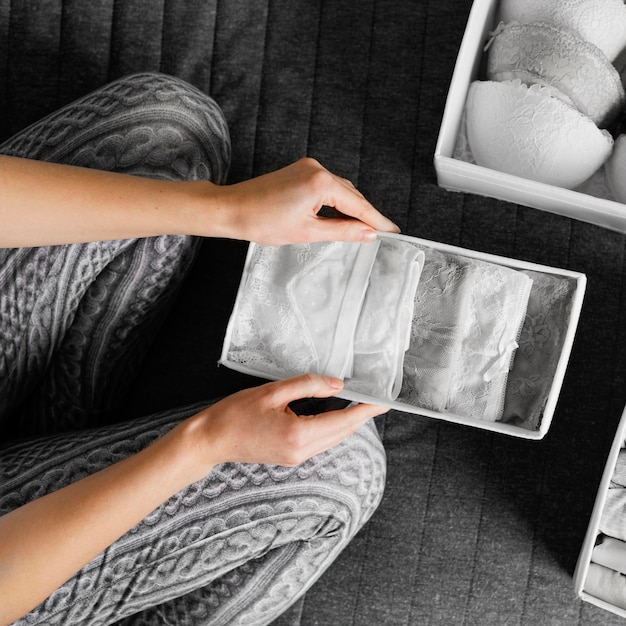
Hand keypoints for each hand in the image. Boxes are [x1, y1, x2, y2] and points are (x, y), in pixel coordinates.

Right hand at [186, 374, 387, 468]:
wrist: (211, 440)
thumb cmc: (235, 414)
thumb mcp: (272, 392)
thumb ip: (307, 385)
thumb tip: (337, 385)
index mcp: (298, 435)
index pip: (343, 421)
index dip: (365, 410)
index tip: (383, 401)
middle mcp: (302, 451)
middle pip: (342, 433)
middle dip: (361, 416)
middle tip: (376, 398)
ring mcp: (296, 458)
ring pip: (333, 439)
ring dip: (348, 422)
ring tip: (360, 403)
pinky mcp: (291, 457)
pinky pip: (321, 442)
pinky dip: (332, 428)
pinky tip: (335, 413)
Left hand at [213, 157, 399, 244]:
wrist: (232, 209)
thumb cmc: (263, 222)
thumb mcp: (308, 232)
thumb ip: (343, 231)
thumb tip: (368, 234)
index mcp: (321, 183)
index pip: (358, 204)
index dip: (377, 220)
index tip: (393, 231)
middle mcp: (317, 168)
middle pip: (351, 194)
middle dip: (366, 214)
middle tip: (382, 233)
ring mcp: (307, 167)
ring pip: (340, 189)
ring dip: (351, 207)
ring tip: (362, 228)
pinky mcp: (299, 170)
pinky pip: (326, 185)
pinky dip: (336, 200)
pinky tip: (340, 215)